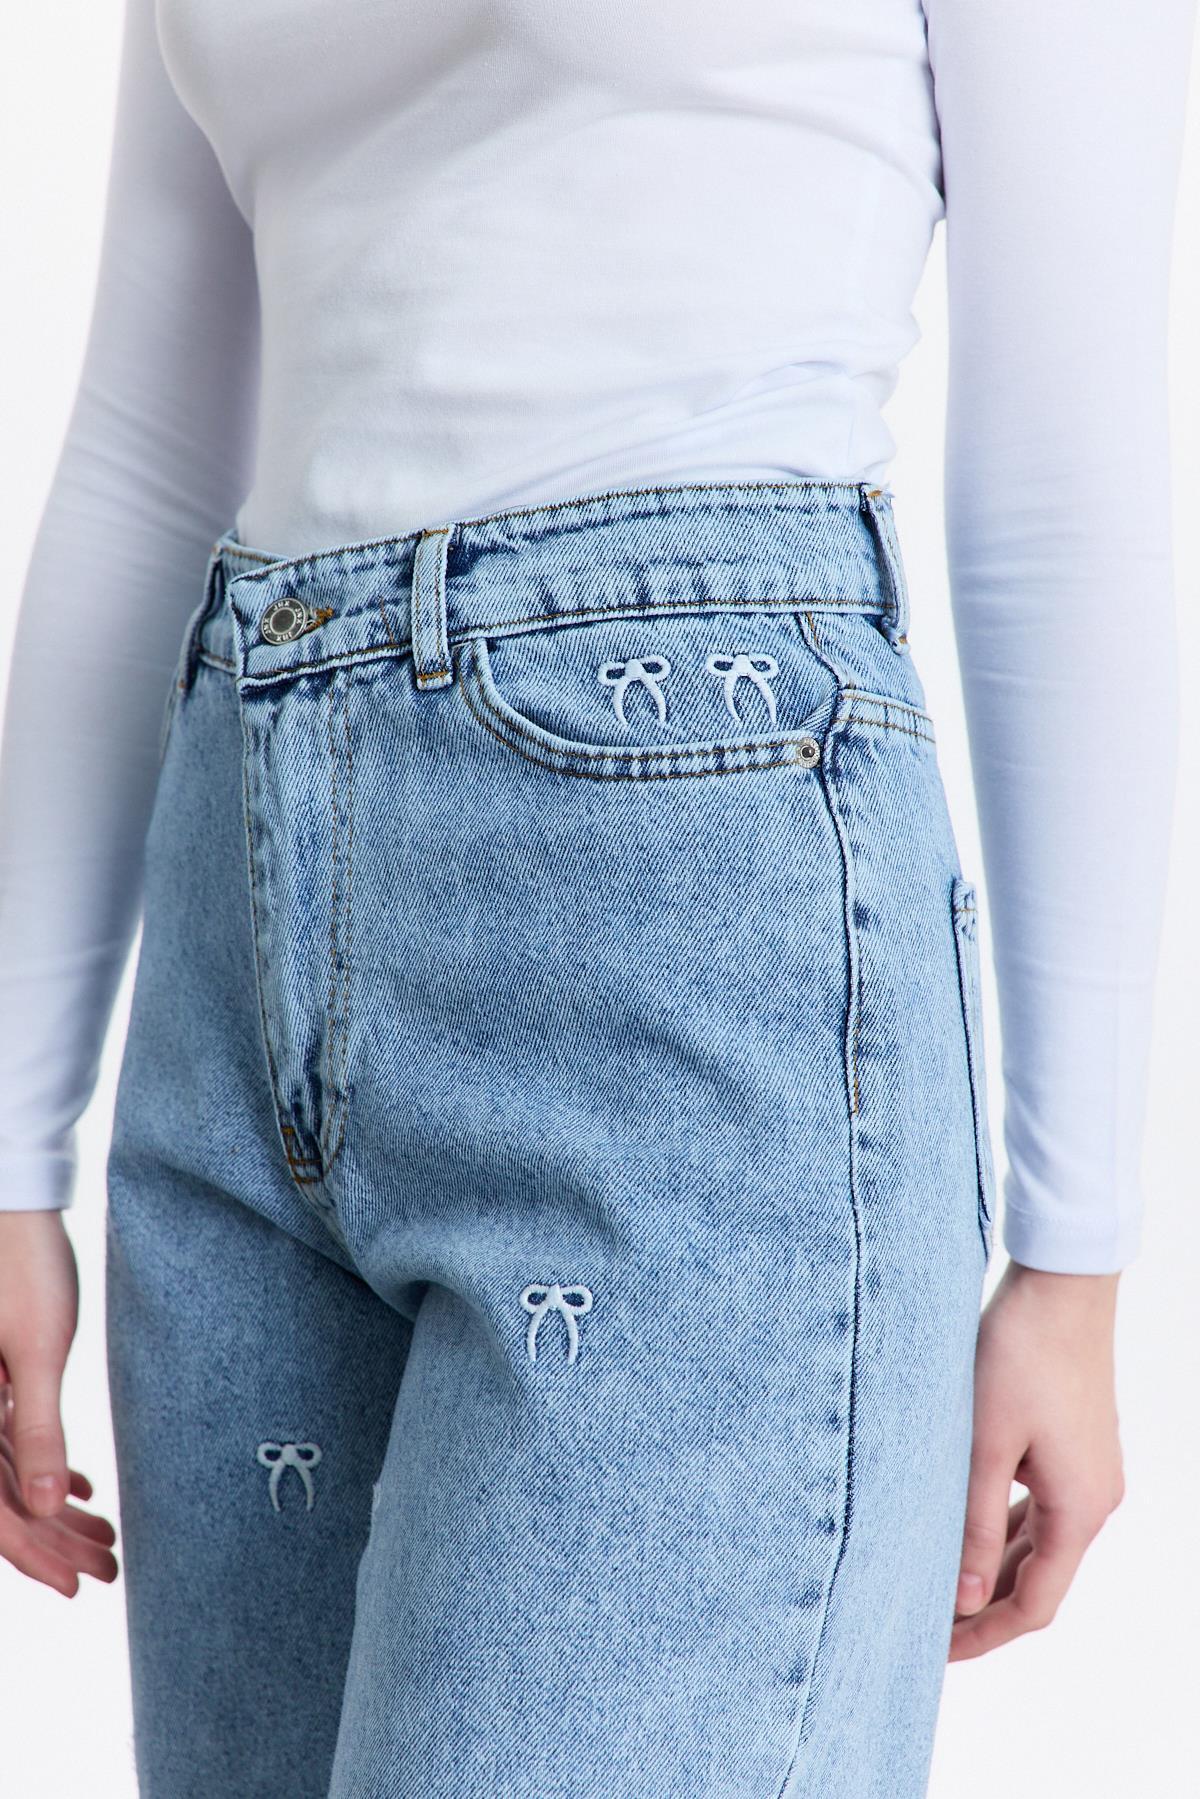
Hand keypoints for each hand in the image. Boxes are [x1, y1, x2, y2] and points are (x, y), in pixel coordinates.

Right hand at [0, 1210, 118, 1596]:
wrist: (13, 1204)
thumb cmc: (23, 1267)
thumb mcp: (39, 1350)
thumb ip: (41, 1430)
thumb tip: (52, 1506)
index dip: (34, 1555)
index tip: (77, 1586)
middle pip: (6, 1501)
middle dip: (55, 1542)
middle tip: (109, 1568)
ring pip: (13, 1476)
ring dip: (59, 1512)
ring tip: (109, 1540)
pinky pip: (13, 1445)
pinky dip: (50, 1471)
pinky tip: (89, 1492)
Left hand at [949, 1259, 1122, 1659]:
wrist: (1061, 1284)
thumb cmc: (1018, 1354)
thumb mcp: (983, 1444)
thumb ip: (973, 1525)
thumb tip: (963, 1598)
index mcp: (1079, 1508)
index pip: (1034, 1604)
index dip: (984, 1635)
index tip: (934, 1653)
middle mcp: (1094, 1498)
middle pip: (1039, 1578)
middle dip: (982, 1607)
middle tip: (922, 1625)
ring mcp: (1089, 1470)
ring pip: (1039, 1541)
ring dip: (992, 1566)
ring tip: (934, 1582)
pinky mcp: (1075, 1445)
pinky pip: (1040, 1506)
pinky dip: (1004, 1527)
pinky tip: (962, 1526)